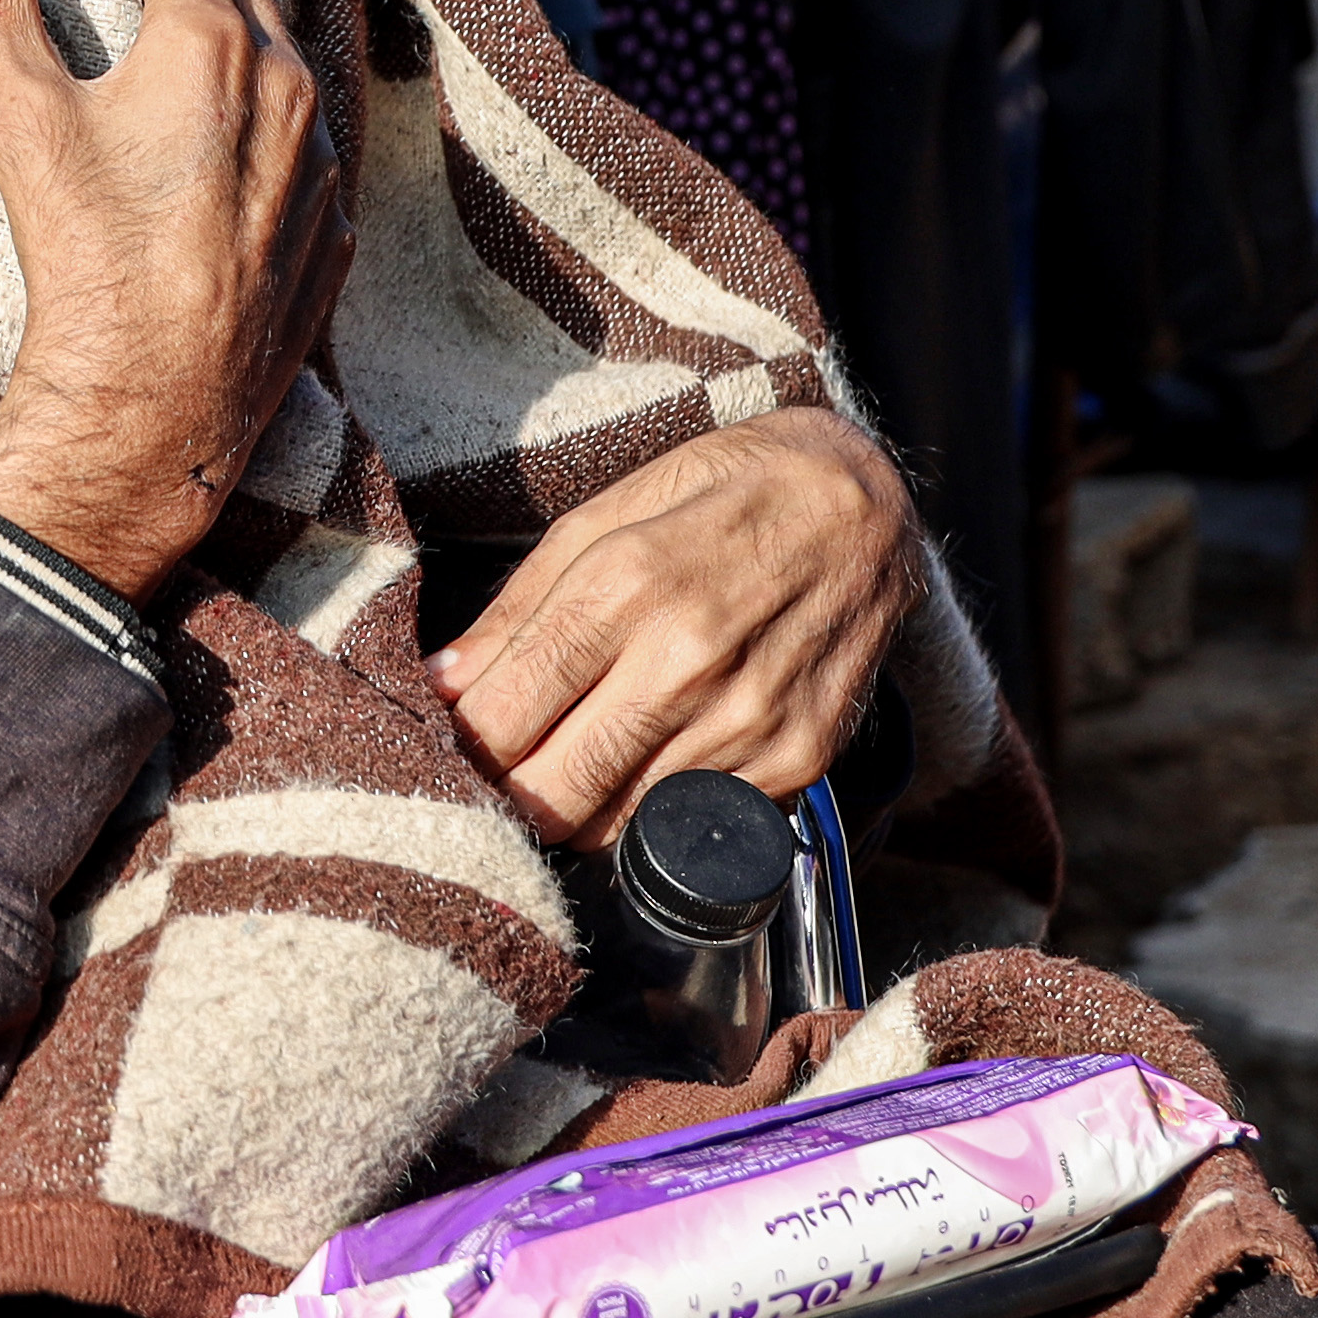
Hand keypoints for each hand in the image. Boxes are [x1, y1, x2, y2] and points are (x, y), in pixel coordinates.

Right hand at [0, 0, 351, 594]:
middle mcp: (287, 92)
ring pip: (292, 75)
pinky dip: (277, 138)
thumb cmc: (86, 253)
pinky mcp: (328, 237)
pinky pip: (310, 159)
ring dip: (250, 49)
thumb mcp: (22, 116)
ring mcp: (318, 168)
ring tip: (206, 50)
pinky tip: (241, 157)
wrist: (151, 399)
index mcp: (214, 44)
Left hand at [427, 410, 916, 845]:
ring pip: (613, 824)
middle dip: (506, 791)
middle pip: (551, 791)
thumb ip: (523, 603)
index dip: (460, 742)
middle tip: (500, 767)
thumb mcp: (614, 507)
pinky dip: (648, 805)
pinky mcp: (798, 759)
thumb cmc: (728, 493)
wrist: (871, 507)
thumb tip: (446, 683)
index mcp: (630, 583)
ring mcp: (750, 719)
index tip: (453, 738)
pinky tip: (650, 755)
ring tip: (572, 756)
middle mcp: (691, 661)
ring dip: (574, 804)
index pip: (504, 714)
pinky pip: (687, 822)